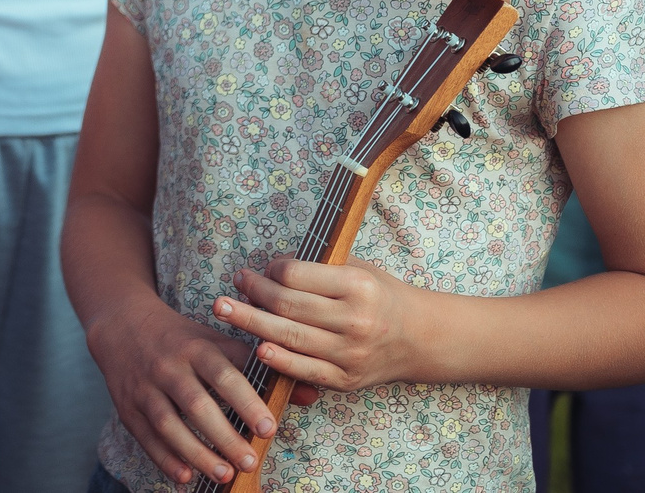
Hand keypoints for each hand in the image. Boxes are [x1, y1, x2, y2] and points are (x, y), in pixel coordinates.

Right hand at [86, 295, 279, 485]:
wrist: (121, 323)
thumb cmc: (182, 338)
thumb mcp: (218, 342)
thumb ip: (261, 368)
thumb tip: (309, 394)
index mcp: (196, 347)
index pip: (223, 374)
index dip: (246, 401)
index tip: (268, 428)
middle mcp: (168, 366)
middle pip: (196, 404)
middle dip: (224, 436)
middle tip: (250, 461)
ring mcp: (144, 387)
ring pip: (168, 424)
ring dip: (197, 453)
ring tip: (225, 474)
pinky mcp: (127, 406)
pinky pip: (144, 436)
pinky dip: (164, 459)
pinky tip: (185, 478)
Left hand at [218, 257, 431, 393]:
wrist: (420, 337)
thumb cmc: (381, 295)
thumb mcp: (358, 268)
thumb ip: (318, 266)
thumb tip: (271, 268)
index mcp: (357, 286)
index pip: (295, 276)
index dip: (270, 271)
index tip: (262, 270)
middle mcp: (354, 320)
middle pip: (287, 307)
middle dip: (251, 295)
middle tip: (228, 289)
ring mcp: (350, 353)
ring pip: (289, 338)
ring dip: (251, 323)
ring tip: (224, 311)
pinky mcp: (346, 379)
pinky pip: (305, 371)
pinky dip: (279, 361)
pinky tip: (257, 349)